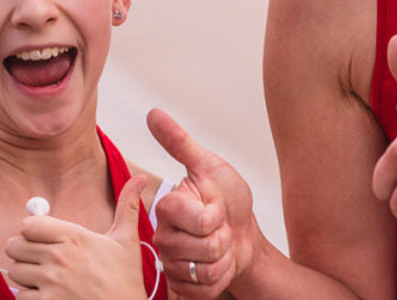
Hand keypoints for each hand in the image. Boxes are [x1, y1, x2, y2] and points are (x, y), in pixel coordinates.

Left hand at [6, 175, 150, 299]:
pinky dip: (30, 297)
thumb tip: (139, 178)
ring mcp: (50, 283)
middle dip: (25, 253)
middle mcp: (58, 258)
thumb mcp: (127, 240)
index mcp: (74, 237)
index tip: (44, 239)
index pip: (28, 225)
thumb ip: (127, 206)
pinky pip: (19, 296)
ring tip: (46, 279)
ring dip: (26, 276)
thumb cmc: (126, 280)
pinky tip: (48, 296)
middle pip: (14, 246)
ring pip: (14, 272)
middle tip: (41, 260)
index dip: (33, 232)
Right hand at [147, 108, 257, 298]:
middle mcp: (163, 237)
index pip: (201, 220)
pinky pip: (206, 289)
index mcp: (167, 208)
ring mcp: (171, 264)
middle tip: (219, 227)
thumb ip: (179, 142)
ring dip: (223, 258)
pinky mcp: (182, 287)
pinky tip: (217, 264)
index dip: (217, 215)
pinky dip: (221, 277)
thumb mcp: (209, 166)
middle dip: (223, 238)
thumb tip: (153, 113)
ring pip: (206, 270)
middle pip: (206, 247)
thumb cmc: (227, 200)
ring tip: (219, 245)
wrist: (243, 234)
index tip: (215, 207)